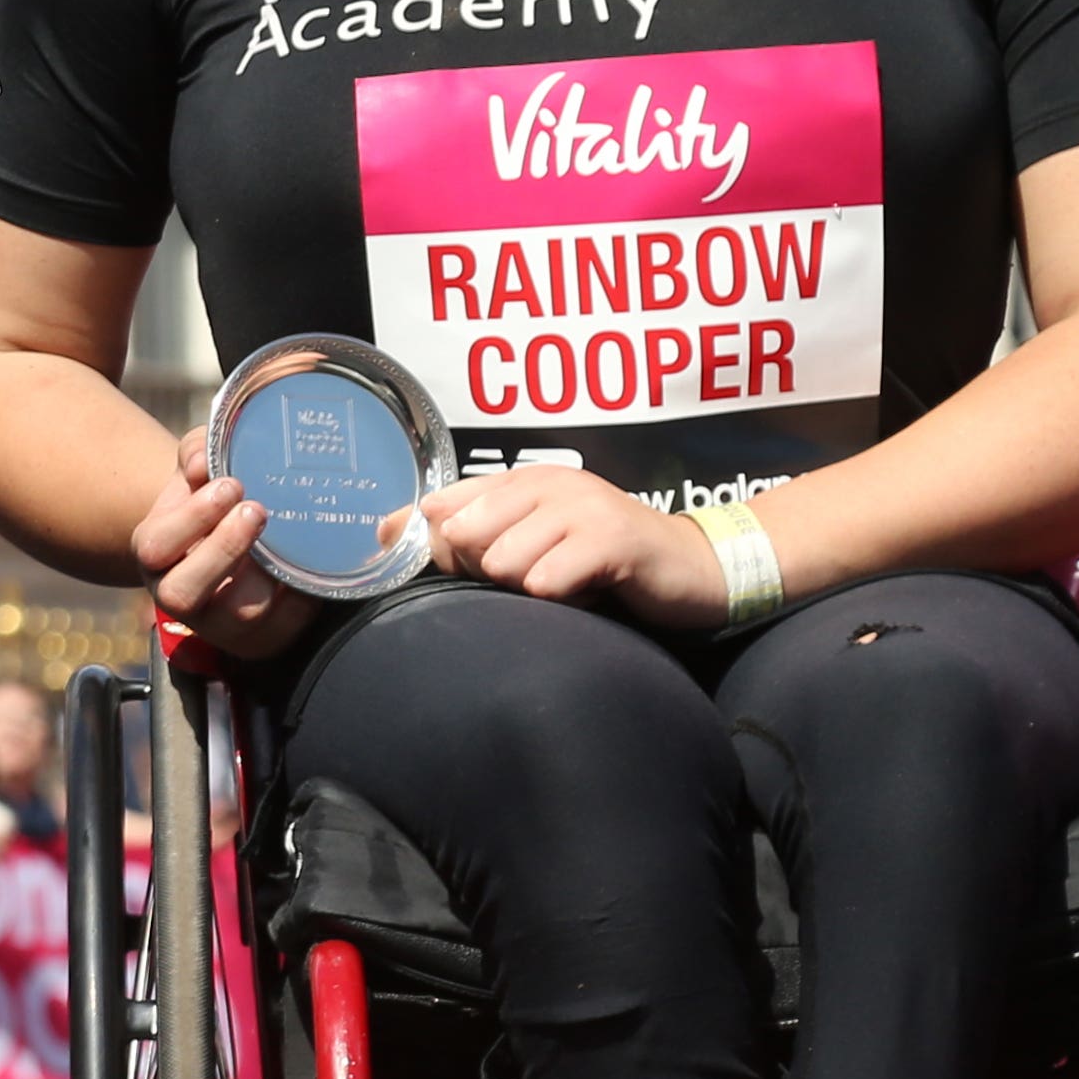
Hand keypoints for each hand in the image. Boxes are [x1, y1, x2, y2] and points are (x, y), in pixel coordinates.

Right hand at [129, 427, 316, 661]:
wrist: (228, 538)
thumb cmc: (209, 499)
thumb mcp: (198, 469)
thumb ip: (197, 454)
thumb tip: (201, 463)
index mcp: (154, 553)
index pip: (155, 548)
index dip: (193, 518)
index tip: (231, 485)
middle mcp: (176, 595)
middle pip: (182, 594)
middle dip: (224, 549)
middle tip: (257, 510)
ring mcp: (217, 625)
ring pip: (238, 616)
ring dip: (265, 575)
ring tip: (286, 538)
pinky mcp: (257, 641)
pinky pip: (282, 630)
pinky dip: (300, 598)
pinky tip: (309, 565)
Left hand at [422, 463, 724, 625]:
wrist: (692, 568)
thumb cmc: (605, 559)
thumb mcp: (533, 540)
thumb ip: (466, 535)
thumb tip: (385, 530)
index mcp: (522, 480)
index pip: (444, 505)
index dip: (440, 547)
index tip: (460, 568)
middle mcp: (547, 483)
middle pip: (466, 536)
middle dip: (487, 571)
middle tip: (533, 579)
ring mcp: (580, 507)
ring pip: (503, 561)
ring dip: (528, 589)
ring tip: (564, 584)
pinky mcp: (610, 540)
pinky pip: (547, 580)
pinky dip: (557, 599)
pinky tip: (585, 594)